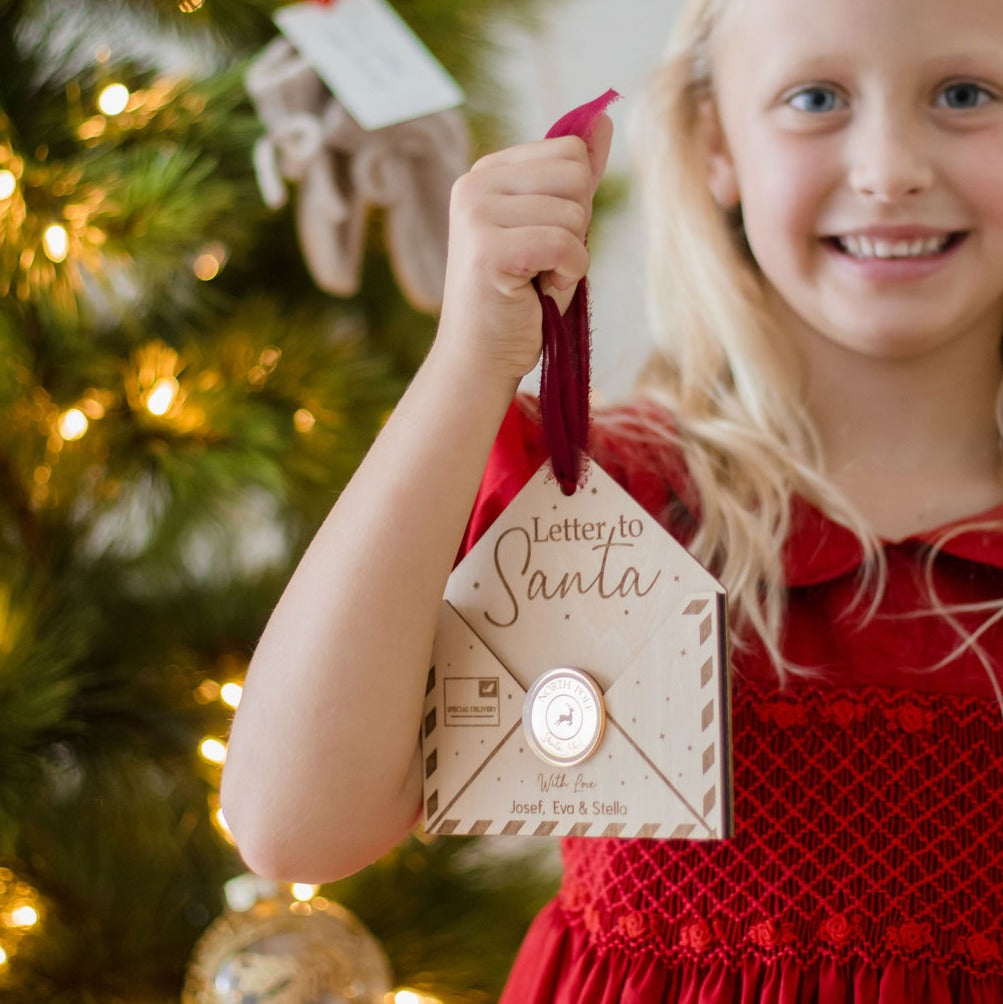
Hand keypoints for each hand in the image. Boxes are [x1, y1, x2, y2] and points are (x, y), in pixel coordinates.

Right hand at [436, 114, 613, 387]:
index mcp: (488, 172)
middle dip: (576, 227)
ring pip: (574, 213)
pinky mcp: (487, 248)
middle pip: (577, 174)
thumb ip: (577, 177)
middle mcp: (475, 183)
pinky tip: (537, 293)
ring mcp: (476, 213)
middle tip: (541, 264)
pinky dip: (568, 276)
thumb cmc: (520, 300)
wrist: (481, 359)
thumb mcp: (555, 229)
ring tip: (535, 281)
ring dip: (571, 258)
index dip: (576, 203)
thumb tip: (604, 119)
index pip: (571, 151)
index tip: (543, 242)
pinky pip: (566, 245)